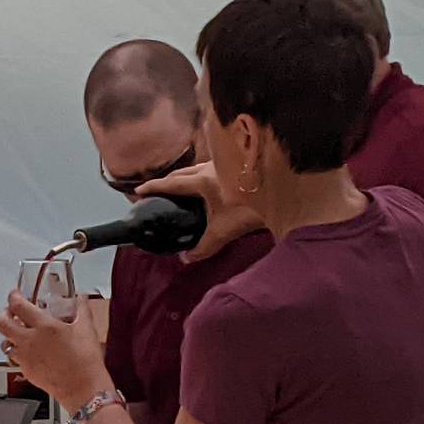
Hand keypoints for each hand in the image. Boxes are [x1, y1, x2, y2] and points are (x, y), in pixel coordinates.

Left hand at [0, 291, 109, 411]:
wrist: (83, 388)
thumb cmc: (85, 362)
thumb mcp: (87, 329)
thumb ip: (82, 309)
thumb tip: (81, 298)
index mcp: (44, 327)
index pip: (19, 306)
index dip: (13, 297)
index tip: (15, 294)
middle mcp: (30, 341)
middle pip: (3, 324)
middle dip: (4, 315)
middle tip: (9, 312)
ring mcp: (26, 358)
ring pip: (5, 343)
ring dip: (8, 335)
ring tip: (15, 332)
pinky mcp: (26, 372)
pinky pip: (14, 359)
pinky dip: (17, 352)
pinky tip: (27, 351)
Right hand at [135, 161, 264, 262]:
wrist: (284, 190)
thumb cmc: (250, 207)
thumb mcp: (224, 230)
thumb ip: (204, 246)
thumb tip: (187, 259)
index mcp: (201, 181)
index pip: (171, 183)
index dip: (153, 188)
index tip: (139, 192)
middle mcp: (211, 168)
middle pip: (182, 172)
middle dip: (168, 182)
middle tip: (159, 192)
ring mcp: (225, 164)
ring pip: (198, 168)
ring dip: (187, 177)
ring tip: (183, 190)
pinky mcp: (238, 166)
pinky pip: (213, 169)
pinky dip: (204, 177)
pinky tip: (211, 187)